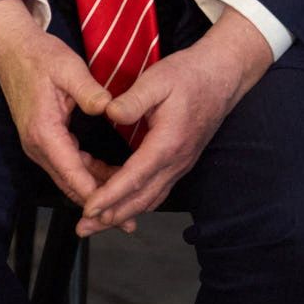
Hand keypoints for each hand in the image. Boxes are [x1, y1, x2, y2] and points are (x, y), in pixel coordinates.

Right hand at [0, 0, 117, 214]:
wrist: (11, 48)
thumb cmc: (40, 56)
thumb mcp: (69, 68)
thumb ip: (90, 92)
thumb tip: (111, 110)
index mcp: (44, 132)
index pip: (73, 175)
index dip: (97, 196)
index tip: (120, 212)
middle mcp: (36, 145)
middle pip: (70, 185)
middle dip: (100, 204)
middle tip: (129, 221)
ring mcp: (37, 144)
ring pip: (68, 178)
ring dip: (94, 191)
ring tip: (125, 205)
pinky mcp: (41, 139)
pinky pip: (65, 166)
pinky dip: (86, 175)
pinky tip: (109, 175)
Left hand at [80, 7, 275, 236]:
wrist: (221, 77)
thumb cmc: (188, 75)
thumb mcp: (157, 79)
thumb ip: (132, 100)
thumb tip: (109, 114)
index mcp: (168, 143)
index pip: (134, 177)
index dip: (109, 196)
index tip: (88, 208)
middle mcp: (176, 161)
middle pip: (140, 199)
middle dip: (110, 216)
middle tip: (82, 228)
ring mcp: (179, 164)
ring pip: (148, 199)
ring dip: (121, 213)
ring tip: (94, 221)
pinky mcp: (178, 162)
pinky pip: (155, 189)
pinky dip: (134, 200)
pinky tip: (116, 201)